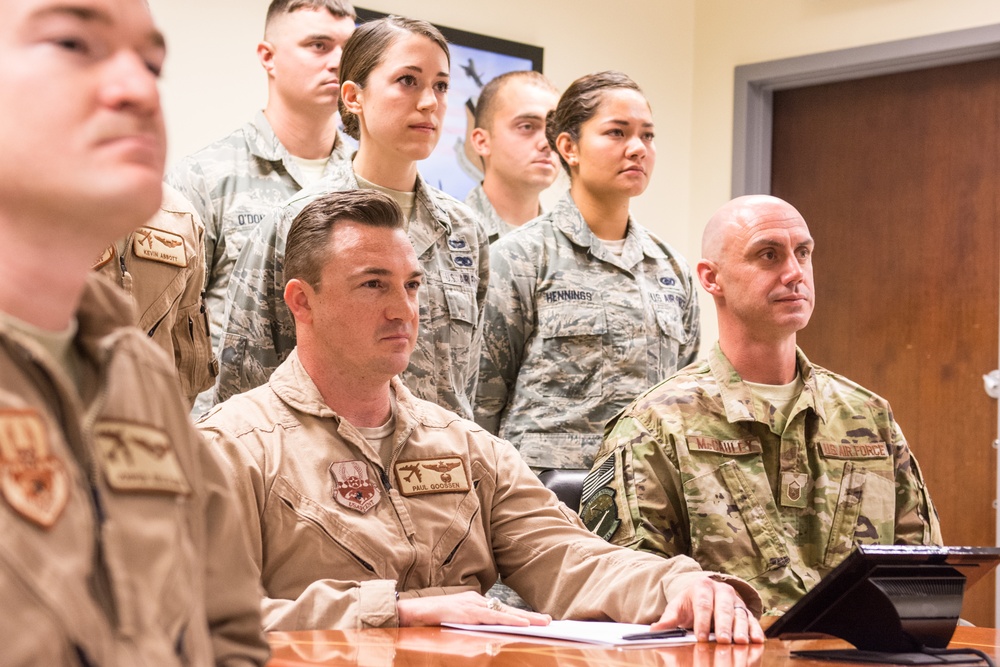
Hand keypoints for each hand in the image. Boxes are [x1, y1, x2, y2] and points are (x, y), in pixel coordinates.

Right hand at [397, 591, 551, 627]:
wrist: (411, 612)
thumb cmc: (432, 619)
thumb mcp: (456, 623)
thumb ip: (472, 626)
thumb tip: (488, 636)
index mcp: (475, 604)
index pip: (502, 612)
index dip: (520, 617)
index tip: (538, 621)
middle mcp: (476, 601)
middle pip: (508, 611)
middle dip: (530, 616)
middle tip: (550, 621)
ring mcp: (472, 605)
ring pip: (504, 613)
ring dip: (525, 618)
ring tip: (543, 622)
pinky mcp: (467, 612)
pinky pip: (492, 617)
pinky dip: (509, 620)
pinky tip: (522, 624)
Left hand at [652, 578, 764, 643]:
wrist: (706, 593)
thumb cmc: (690, 603)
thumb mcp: (678, 607)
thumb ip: (668, 619)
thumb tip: (655, 629)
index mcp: (702, 586)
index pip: (702, 604)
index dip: (702, 621)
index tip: (700, 636)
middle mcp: (722, 590)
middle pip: (723, 608)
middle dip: (723, 625)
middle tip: (722, 640)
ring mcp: (736, 600)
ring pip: (739, 614)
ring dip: (740, 629)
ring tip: (740, 642)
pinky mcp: (746, 610)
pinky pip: (752, 620)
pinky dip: (755, 630)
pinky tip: (756, 640)